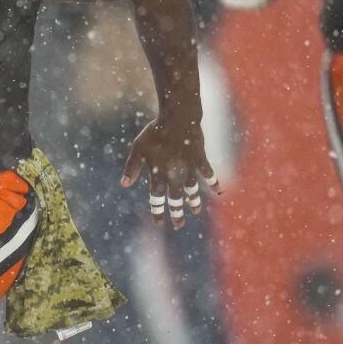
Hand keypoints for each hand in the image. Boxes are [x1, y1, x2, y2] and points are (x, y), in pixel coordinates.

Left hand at [121, 113, 218, 229]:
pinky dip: (213, 181)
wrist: (178, 119)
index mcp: (159, 175)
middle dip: (177, 212)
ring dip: (194, 201)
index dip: (157, 211)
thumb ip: (132, 167)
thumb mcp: (138, 149)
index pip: (157, 199)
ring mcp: (189, 168)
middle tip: (179, 224)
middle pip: (176, 199)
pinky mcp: (200, 159)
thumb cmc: (155, 133)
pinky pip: (208, 173)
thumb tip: (124, 184)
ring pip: (192, 190)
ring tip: (196, 211)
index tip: (159, 223)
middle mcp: (175, 176)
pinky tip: (218, 190)